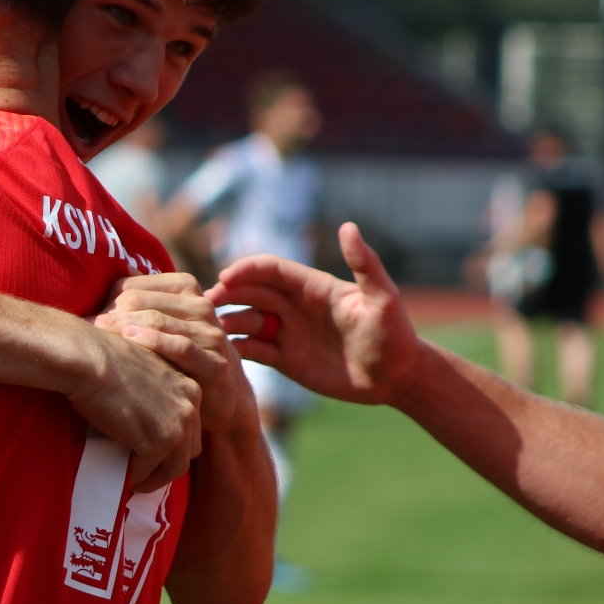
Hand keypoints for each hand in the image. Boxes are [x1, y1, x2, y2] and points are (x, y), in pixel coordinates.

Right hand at [64, 325, 202, 493]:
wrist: (88, 358)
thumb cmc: (101, 357)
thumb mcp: (139, 370)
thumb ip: (149, 390)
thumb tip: (137, 411)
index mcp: (188, 385)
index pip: (190, 425)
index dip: (171, 442)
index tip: (150, 451)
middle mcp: (191, 405)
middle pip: (189, 448)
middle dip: (167, 464)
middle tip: (144, 471)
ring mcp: (178, 424)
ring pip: (175, 467)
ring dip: (155, 479)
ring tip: (136, 483)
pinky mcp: (159, 441)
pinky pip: (148, 470)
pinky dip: (136, 477)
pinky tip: (124, 478)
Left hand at [94, 272, 258, 434]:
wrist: (223, 395)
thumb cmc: (178, 356)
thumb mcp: (161, 325)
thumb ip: (138, 304)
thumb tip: (102, 289)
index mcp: (186, 288)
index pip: (135, 285)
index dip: (108, 300)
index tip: (89, 316)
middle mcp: (201, 306)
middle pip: (143, 301)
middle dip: (111, 313)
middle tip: (87, 325)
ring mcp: (210, 334)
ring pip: (160, 321)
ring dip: (125, 326)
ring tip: (100, 331)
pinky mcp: (215, 363)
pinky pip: (181, 348)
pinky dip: (153, 344)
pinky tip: (129, 344)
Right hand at [206, 222, 420, 404]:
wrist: (398, 377)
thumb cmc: (395, 334)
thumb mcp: (382, 298)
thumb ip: (364, 264)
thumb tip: (348, 227)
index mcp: (312, 286)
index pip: (270, 270)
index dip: (246, 270)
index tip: (225, 277)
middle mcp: (295, 306)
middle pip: (250, 293)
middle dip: (226, 294)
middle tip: (205, 305)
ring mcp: (288, 333)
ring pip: (246, 321)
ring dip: (226, 323)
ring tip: (209, 331)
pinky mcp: (285, 360)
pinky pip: (253, 352)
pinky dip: (236, 351)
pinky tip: (224, 355)